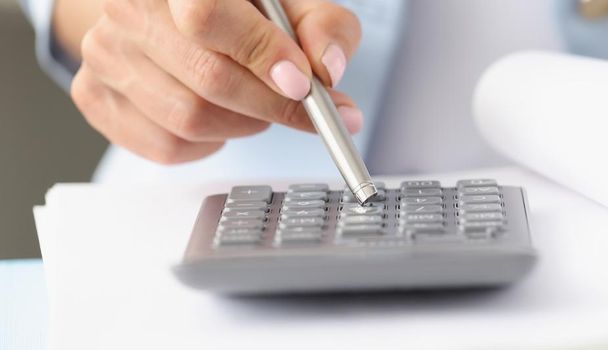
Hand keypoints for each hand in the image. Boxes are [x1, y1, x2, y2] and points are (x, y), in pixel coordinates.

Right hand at [69, 0, 362, 162]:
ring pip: (190, 120)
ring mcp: (105, 54)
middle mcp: (128, 9)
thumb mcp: (291, 3)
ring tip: (257, 102)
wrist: (169, 11)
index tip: (303, 84)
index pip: (207, 16)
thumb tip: (327, 68)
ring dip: (243, 124)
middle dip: (271, 105)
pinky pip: (166, 147)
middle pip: (207, 79)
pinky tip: (219, 115)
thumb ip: (322, 27)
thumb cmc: (241, 7)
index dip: (261, 56)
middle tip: (308, 109)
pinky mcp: (95, 97)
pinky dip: (209, 143)